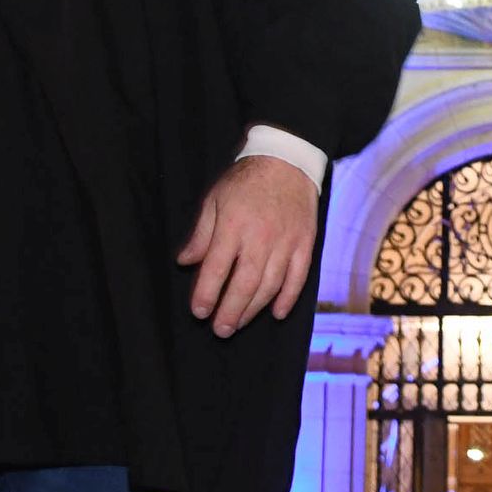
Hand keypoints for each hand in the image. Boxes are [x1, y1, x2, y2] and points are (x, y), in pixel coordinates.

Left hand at [177, 154, 319, 337]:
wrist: (287, 161)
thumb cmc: (245, 181)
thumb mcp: (215, 200)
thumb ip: (201, 234)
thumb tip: (186, 262)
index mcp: (234, 226)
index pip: (217, 268)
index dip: (206, 293)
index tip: (199, 312)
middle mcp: (261, 237)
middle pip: (245, 284)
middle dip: (230, 311)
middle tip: (220, 330)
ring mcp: (286, 242)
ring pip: (270, 285)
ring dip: (254, 309)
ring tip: (239, 323)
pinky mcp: (305, 244)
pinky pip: (298, 278)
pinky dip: (288, 298)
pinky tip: (277, 313)